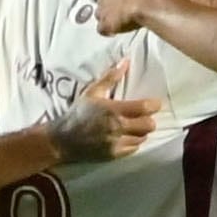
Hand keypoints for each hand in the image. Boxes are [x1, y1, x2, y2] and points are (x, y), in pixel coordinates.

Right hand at [46, 59, 161, 159]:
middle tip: (143, 116)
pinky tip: (126, 137)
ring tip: (133, 127)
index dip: (154, 105)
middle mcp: (117, 127)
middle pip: (149, 125)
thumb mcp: (92, 92)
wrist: (62, 140)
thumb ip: (111, 77)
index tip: (154, 104)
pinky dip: (133, 142)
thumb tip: (126, 61)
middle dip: (148, 120)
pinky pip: (134, 149)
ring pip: (142, 138)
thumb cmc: (77, 113)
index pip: (145, 108)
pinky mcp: (114, 155)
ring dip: (141, 132)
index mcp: (113, 110)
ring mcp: (116, 143)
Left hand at [90, 0, 160, 35]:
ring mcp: (103, 11)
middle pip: (101, 0)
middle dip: (108, 4)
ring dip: (107, 17)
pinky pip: (102, 29)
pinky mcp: (106, 24)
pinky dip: (107, 29)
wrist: (145, 4)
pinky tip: (114, 30)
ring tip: (118, 20)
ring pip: (99, 14)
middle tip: (121, 7)